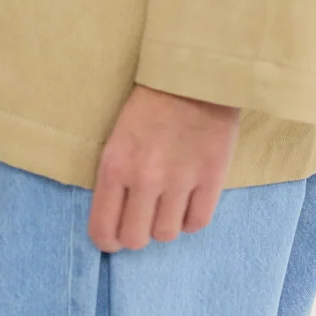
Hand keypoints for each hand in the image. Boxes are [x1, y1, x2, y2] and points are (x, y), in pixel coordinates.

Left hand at [88, 82, 241, 250]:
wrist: (193, 74)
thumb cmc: (150, 102)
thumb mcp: (118, 137)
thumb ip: (116, 177)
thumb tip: (117, 218)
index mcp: (115, 166)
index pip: (104, 229)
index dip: (109, 241)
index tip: (116, 237)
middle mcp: (145, 178)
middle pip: (136, 239)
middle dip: (138, 235)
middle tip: (144, 220)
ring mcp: (180, 179)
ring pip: (167, 234)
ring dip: (166, 224)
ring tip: (169, 205)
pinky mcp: (212, 177)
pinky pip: (198, 222)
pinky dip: (192, 218)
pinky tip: (190, 202)